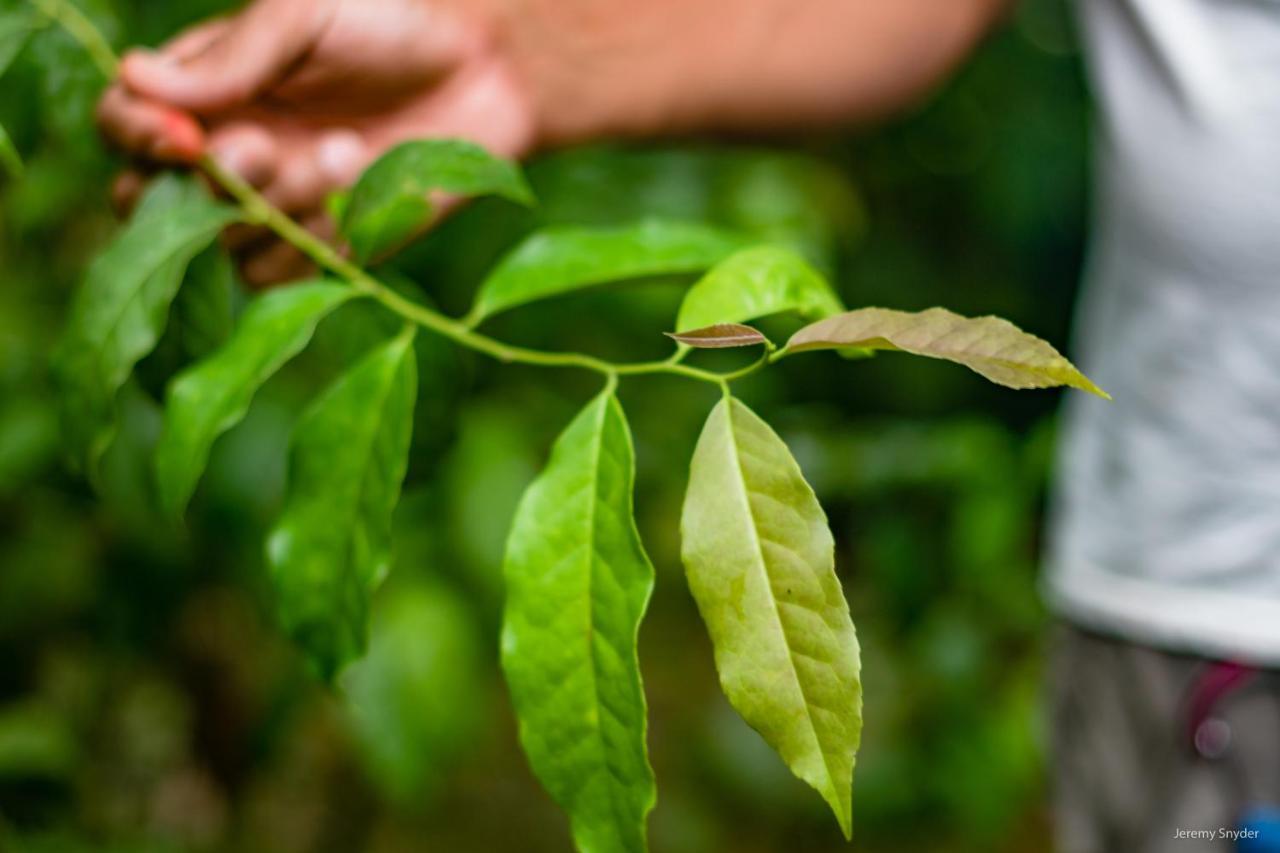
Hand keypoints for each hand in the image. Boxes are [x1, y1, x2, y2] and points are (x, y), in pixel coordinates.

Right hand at [98, 0, 535, 284]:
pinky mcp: (327, 248)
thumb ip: (229, 57)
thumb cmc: (393, 22)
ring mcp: (278, 205)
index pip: (124, 124)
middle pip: (151, 201)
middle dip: (200, 182)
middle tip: (261, 145)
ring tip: (344, 148)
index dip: (134, 135)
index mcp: (209, 89)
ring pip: (226, 243)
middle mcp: (232, 151)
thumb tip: (134, 76)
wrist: (489, 72)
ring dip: (277, 203)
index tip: (179, 132)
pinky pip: (282, 275)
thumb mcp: (304, 14)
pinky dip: (314, 239)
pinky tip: (362, 183)